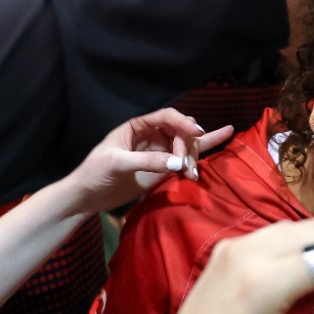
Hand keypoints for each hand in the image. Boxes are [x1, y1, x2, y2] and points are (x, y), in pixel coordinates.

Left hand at [66, 108, 233, 214]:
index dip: (183, 123)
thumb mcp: (118, 164)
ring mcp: (159, 150)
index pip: (167, 116)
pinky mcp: (163, 167)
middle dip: (186, 146)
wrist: (88, 197)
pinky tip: (226, 133)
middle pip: (181, 131)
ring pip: (186, 144)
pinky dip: (204, 148)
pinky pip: (186, 155)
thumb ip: (148, 161)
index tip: (195, 135)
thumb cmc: (95, 173)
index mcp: (138, 126)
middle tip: (184, 167)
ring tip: (191, 174)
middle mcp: (151, 135)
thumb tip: (178, 163)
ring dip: (192, 157)